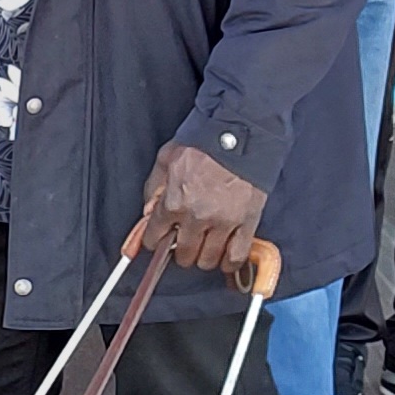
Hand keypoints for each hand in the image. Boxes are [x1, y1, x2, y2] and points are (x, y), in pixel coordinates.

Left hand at [135, 141, 266, 274]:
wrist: (240, 132)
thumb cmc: (204, 140)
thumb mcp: (167, 157)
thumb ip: (154, 185)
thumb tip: (148, 210)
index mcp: (174, 201)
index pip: (156, 236)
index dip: (154, 240)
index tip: (157, 241)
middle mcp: (196, 217)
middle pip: (184, 254)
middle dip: (181, 251)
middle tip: (184, 243)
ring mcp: (223, 222)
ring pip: (208, 259)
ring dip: (204, 257)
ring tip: (205, 248)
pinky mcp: (246, 223)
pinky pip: (236, 255)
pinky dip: (229, 262)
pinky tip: (225, 260)